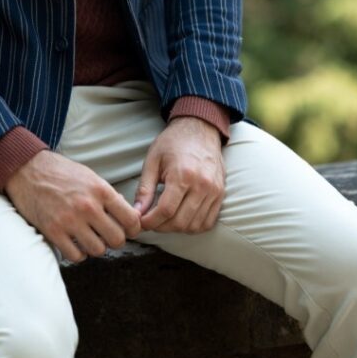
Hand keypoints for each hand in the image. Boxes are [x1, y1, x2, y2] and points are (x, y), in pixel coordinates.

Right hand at [5, 150, 141, 262]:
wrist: (27, 169)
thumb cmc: (60, 171)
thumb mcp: (89, 175)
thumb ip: (107, 195)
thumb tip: (126, 213)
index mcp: (100, 189)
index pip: (130, 219)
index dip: (133, 228)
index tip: (128, 229)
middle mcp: (88, 206)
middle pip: (117, 239)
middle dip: (115, 239)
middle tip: (108, 235)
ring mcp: (70, 221)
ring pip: (98, 250)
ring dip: (96, 246)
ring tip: (90, 237)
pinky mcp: (53, 232)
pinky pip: (76, 256)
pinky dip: (78, 253)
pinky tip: (75, 242)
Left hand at [134, 116, 224, 233]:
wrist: (199, 129)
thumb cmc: (173, 142)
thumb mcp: (153, 160)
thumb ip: (144, 188)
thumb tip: (136, 212)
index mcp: (183, 175)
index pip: (166, 210)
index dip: (150, 221)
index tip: (141, 222)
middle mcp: (202, 185)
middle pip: (180, 222)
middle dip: (161, 227)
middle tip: (151, 221)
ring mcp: (214, 191)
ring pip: (194, 226)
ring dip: (177, 228)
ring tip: (165, 219)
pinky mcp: (220, 194)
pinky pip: (208, 222)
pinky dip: (193, 226)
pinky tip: (182, 218)